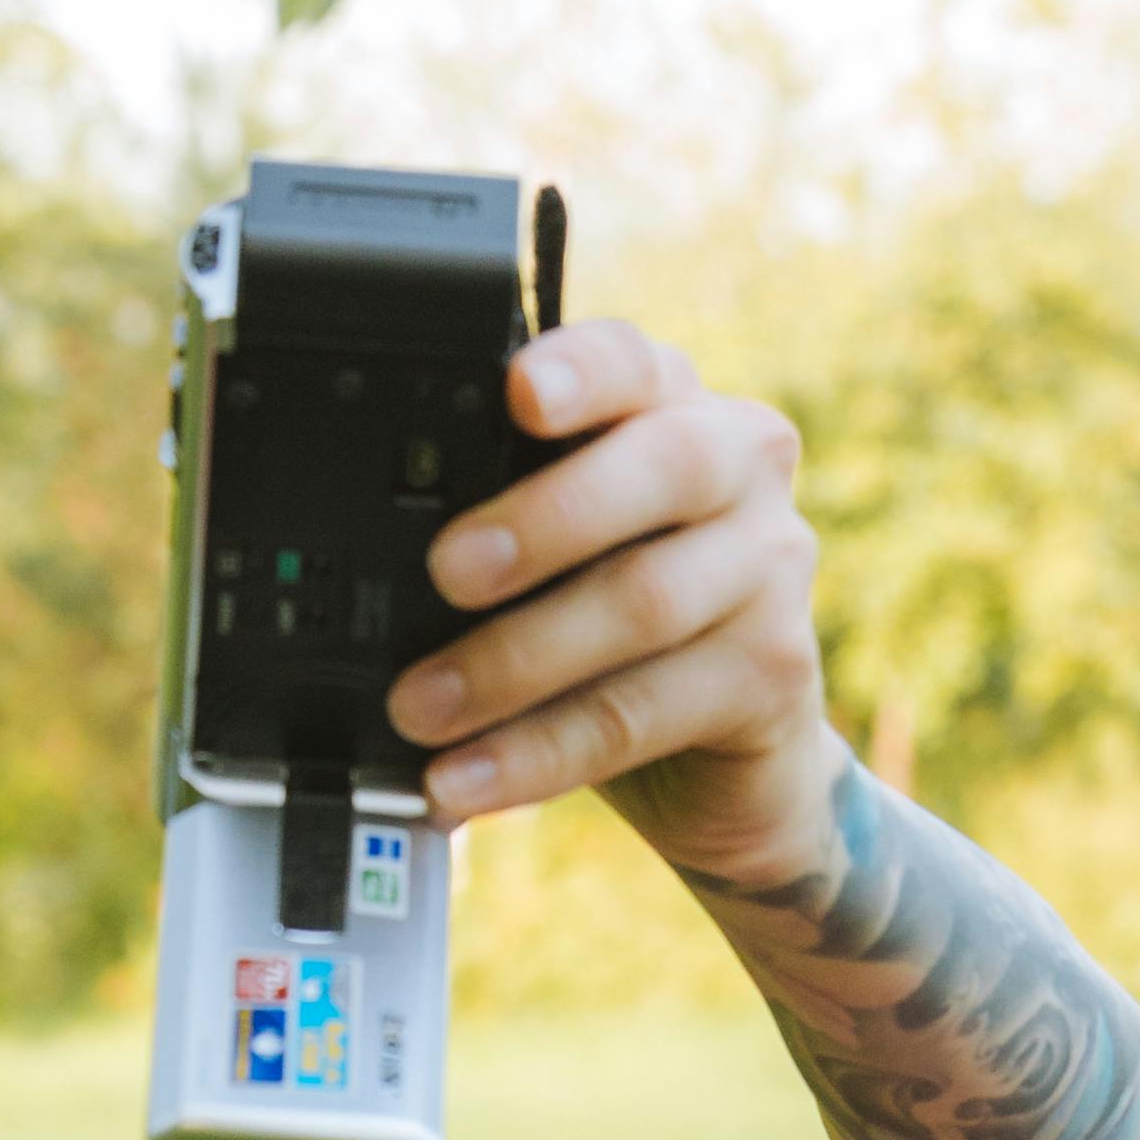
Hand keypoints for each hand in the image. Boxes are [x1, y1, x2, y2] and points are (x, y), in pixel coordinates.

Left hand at [398, 321, 831, 883]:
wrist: (729, 759)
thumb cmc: (617, 632)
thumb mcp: (555, 559)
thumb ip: (497, 530)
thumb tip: (364, 584)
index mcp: (672, 407)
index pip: (632, 361)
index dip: (579, 371)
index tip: (518, 392)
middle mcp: (739, 467)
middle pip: (661, 469)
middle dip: (540, 522)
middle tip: (445, 572)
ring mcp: (772, 567)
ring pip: (643, 602)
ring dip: (513, 662)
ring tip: (421, 708)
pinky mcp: (775, 672)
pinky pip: (641, 712)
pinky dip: (539, 751)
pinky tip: (471, 779)